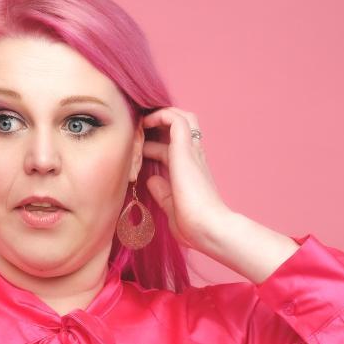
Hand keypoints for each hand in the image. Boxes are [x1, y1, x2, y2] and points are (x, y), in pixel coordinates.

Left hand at [140, 107, 233, 250]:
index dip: (153, 144)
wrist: (209, 228)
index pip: (172, 148)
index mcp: (190, 172)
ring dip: (162, 115)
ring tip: (142, 120)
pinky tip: (146, 121)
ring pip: (182, 118)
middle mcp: (194, 158)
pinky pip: (176, 121)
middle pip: (180, 127)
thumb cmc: (194, 226)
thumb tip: (152, 180)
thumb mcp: (172, 207)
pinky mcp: (186, 151)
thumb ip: (163, 193)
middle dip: (159, 123)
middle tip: (137, 128)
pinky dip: (161, 116)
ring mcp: (192, 153)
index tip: (135, 149)